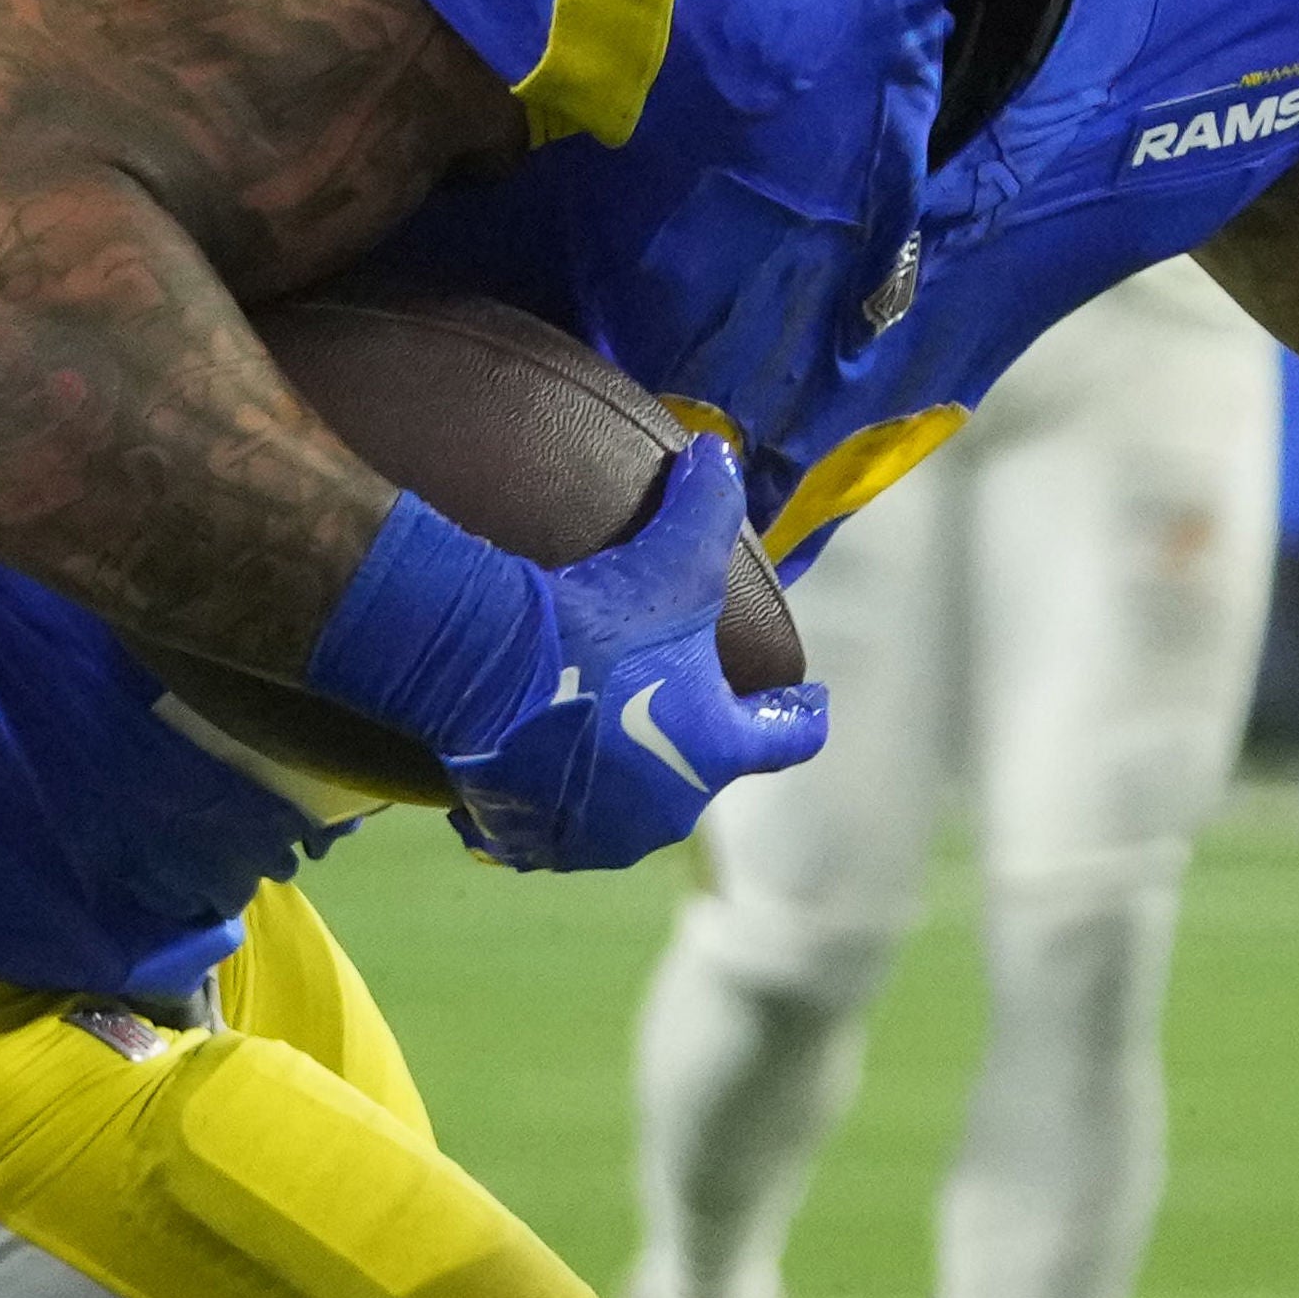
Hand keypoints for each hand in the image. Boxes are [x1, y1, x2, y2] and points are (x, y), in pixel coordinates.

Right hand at [424, 438, 827, 874]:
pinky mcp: (537, 842)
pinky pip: (554, 825)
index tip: (808, 703)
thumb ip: (706, 508)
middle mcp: (669, 806)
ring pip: (625, 803)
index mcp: (715, 748)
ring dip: (620, 773)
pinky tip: (533, 770)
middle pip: (697, 771)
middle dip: (689, 738)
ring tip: (599, 733)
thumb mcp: (668, 562)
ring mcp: (603, 835)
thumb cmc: (599, 627)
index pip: (786, 739)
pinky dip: (552, 800)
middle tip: (671, 699)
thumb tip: (723, 455)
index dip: (798, 717)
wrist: (491, 676)